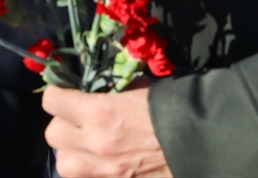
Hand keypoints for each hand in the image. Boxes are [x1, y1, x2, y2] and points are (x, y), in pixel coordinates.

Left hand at [43, 86, 171, 176]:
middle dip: (64, 126)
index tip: (68, 95)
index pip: (51, 100)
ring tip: (88, 148)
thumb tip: (91, 89)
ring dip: (73, 154)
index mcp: (100, 112)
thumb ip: (108, 92)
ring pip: (64, 164)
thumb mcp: (137, 90)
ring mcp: (106, 172)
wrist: (205, 143)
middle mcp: (96, 144)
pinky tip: (104, 164)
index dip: (58, 96)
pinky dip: (91, 172)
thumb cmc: (173, 109)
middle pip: (53, 134)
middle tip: (80, 122)